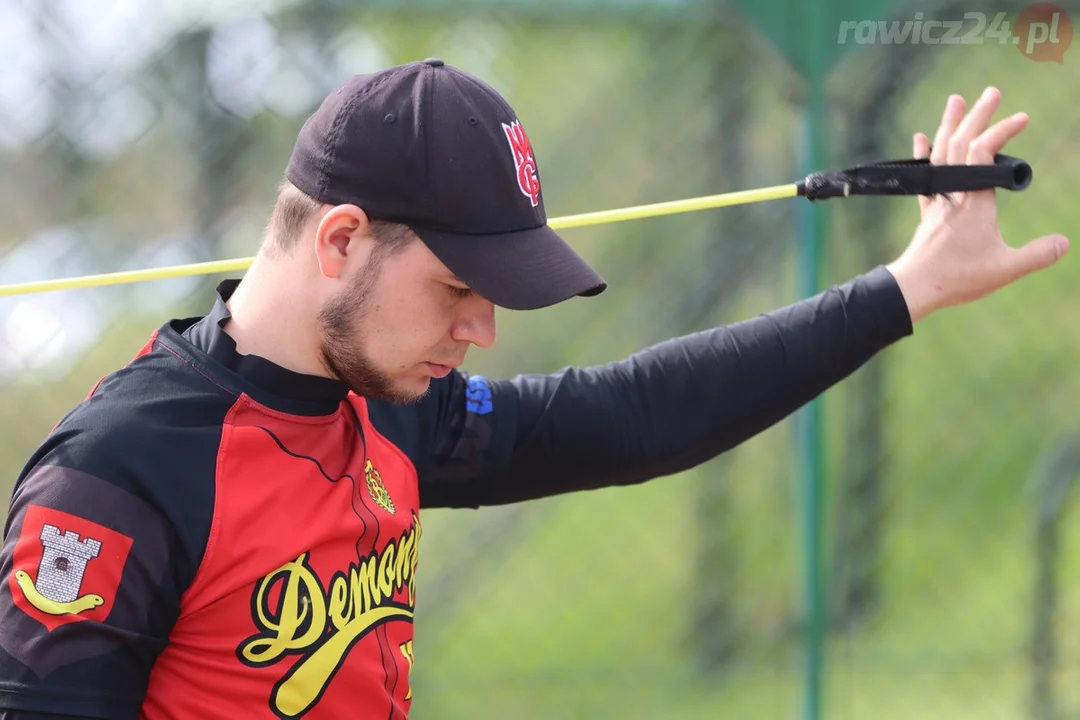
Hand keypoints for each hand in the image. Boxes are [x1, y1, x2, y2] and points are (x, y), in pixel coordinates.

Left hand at [886, 86, 1067, 322]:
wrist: (915, 286)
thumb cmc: (957, 277)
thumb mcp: (1005, 268)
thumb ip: (1036, 254)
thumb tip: (1063, 243)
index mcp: (974, 199)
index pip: (984, 152)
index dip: (1001, 131)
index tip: (1022, 118)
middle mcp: (953, 193)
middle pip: (962, 144)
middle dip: (977, 116)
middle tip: (991, 92)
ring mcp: (937, 201)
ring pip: (941, 154)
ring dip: (949, 125)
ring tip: (956, 101)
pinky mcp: (927, 213)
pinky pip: (925, 176)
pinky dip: (925, 154)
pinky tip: (922, 138)